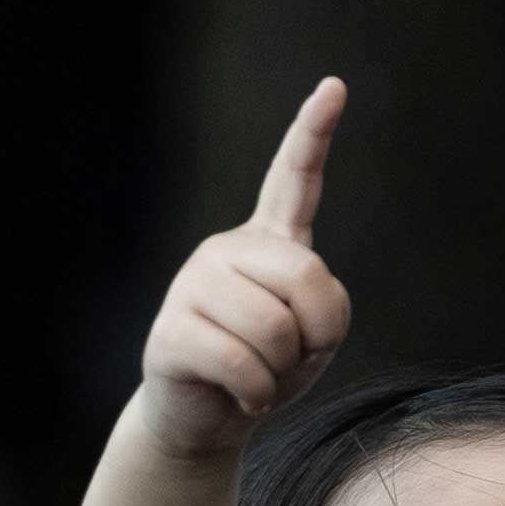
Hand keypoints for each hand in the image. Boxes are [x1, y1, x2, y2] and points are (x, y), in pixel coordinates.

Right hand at [133, 77, 351, 462]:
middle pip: (306, 278)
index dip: (313, 134)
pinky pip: (242, 364)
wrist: (206, 418)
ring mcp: (194, 286)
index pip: (294, 179)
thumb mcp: (316, 336)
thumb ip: (322, 306)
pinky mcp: (171, 331)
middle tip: (291, 358)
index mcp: (267, 243)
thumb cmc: (268, 368)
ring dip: (283, 371)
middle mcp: (227, 251)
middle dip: (317, 334)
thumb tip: (280, 317)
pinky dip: (257, 395)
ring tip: (259, 376)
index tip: (333, 87)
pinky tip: (243, 398)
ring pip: (274, 328)